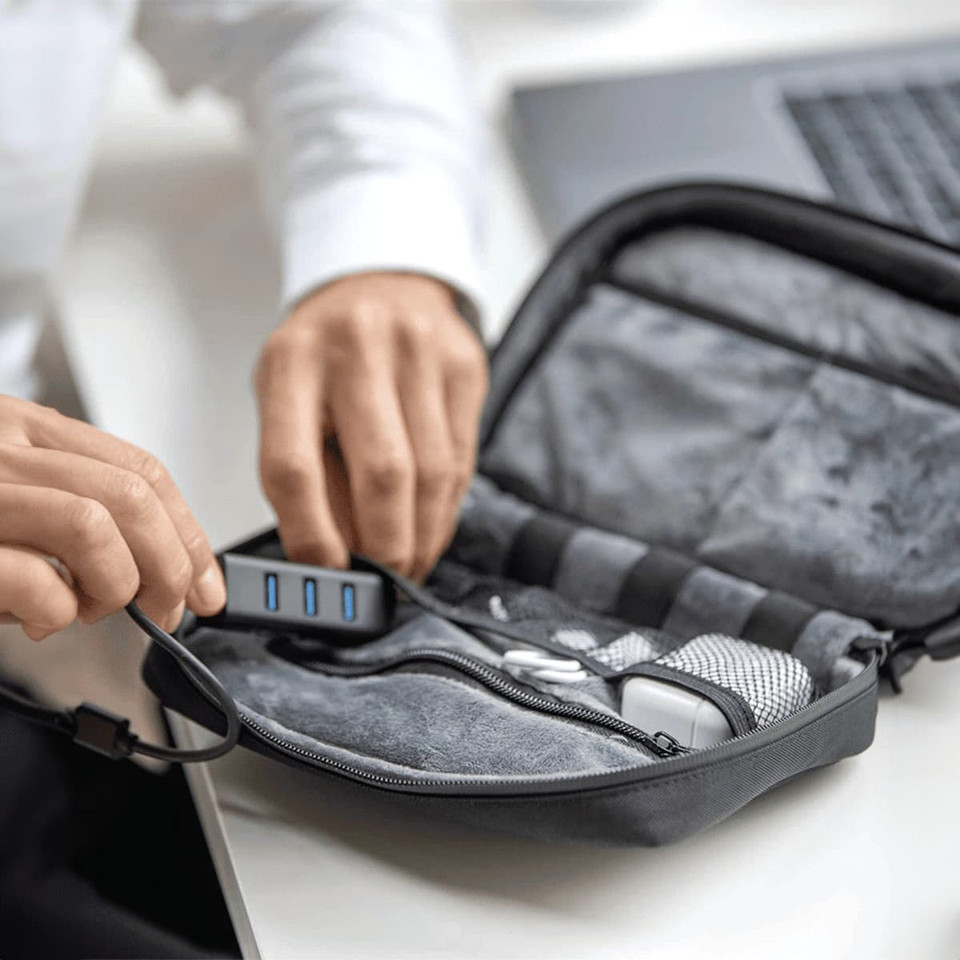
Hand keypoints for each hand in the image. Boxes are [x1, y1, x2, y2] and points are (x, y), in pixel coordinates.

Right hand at [0, 396, 225, 639]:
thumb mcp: (12, 500)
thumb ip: (75, 513)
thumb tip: (161, 570)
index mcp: (23, 428)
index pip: (140, 468)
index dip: (188, 531)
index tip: (205, 582)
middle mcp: (1, 447)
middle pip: (133, 495)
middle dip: (171, 566)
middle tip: (165, 610)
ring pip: (93, 524)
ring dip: (114, 584)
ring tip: (88, 609)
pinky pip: (34, 577)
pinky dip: (55, 610)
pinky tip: (39, 619)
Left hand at [255, 272, 487, 580]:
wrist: (382, 283)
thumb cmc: (324, 353)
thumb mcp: (288, 396)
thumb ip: (306, 469)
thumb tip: (332, 556)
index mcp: (293, 361)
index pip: (294, 465)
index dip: (310, 533)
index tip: (326, 571)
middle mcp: (357, 348)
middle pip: (383, 473)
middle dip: (387, 546)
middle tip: (383, 580)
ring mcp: (419, 353)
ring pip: (433, 473)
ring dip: (423, 536)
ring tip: (409, 562)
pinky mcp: (465, 366)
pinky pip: (463, 459)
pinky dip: (446, 509)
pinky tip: (431, 526)